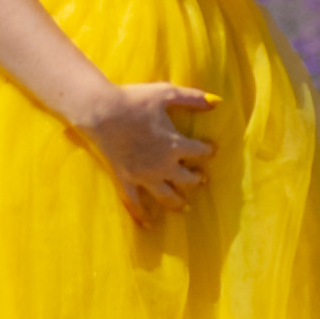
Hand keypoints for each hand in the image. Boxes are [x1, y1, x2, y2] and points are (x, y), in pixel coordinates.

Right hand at [82, 79, 218, 227]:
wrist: (101, 112)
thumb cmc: (134, 100)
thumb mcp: (166, 93)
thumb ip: (193, 98)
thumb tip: (218, 101)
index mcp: (175, 144)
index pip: (200, 151)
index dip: (209, 150)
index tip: (212, 149)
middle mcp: (163, 165)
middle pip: (187, 179)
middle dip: (197, 179)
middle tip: (201, 178)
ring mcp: (144, 175)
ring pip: (167, 196)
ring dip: (178, 202)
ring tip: (185, 207)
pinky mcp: (126, 179)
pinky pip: (134, 202)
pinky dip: (141, 215)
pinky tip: (148, 225)